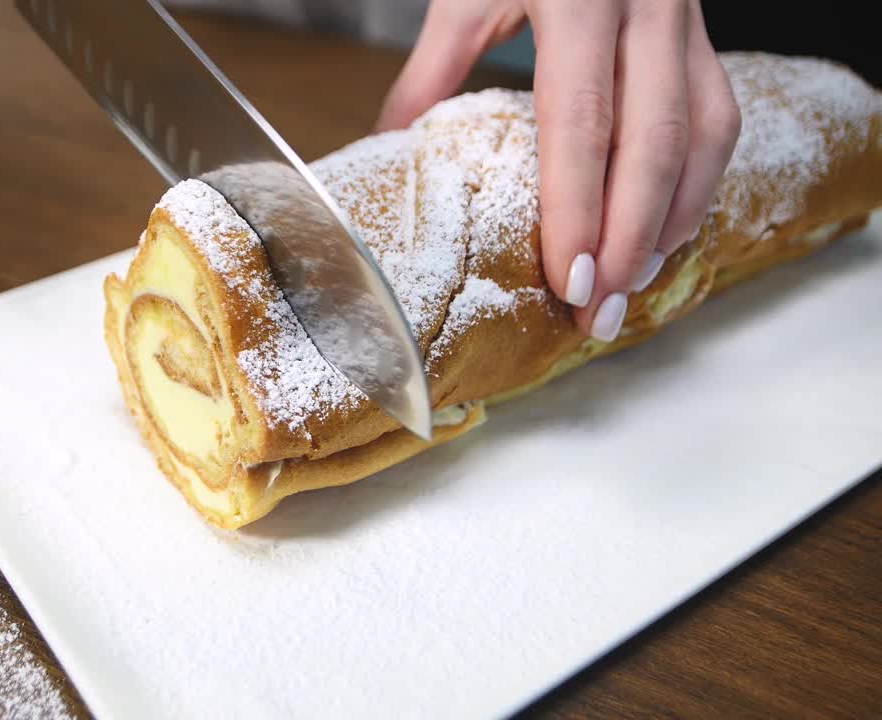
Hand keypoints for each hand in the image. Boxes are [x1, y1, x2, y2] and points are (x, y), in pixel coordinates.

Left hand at [376, 0, 741, 340]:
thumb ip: (431, 70)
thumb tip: (391, 149)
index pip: (583, 119)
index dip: (578, 206)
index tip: (566, 277)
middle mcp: (646, 8)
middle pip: (653, 141)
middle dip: (628, 238)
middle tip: (598, 310)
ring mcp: (684, 18)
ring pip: (702, 133)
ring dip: (672, 219)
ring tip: (633, 284)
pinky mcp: (702, 30)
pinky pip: (717, 115)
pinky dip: (696, 181)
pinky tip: (667, 228)